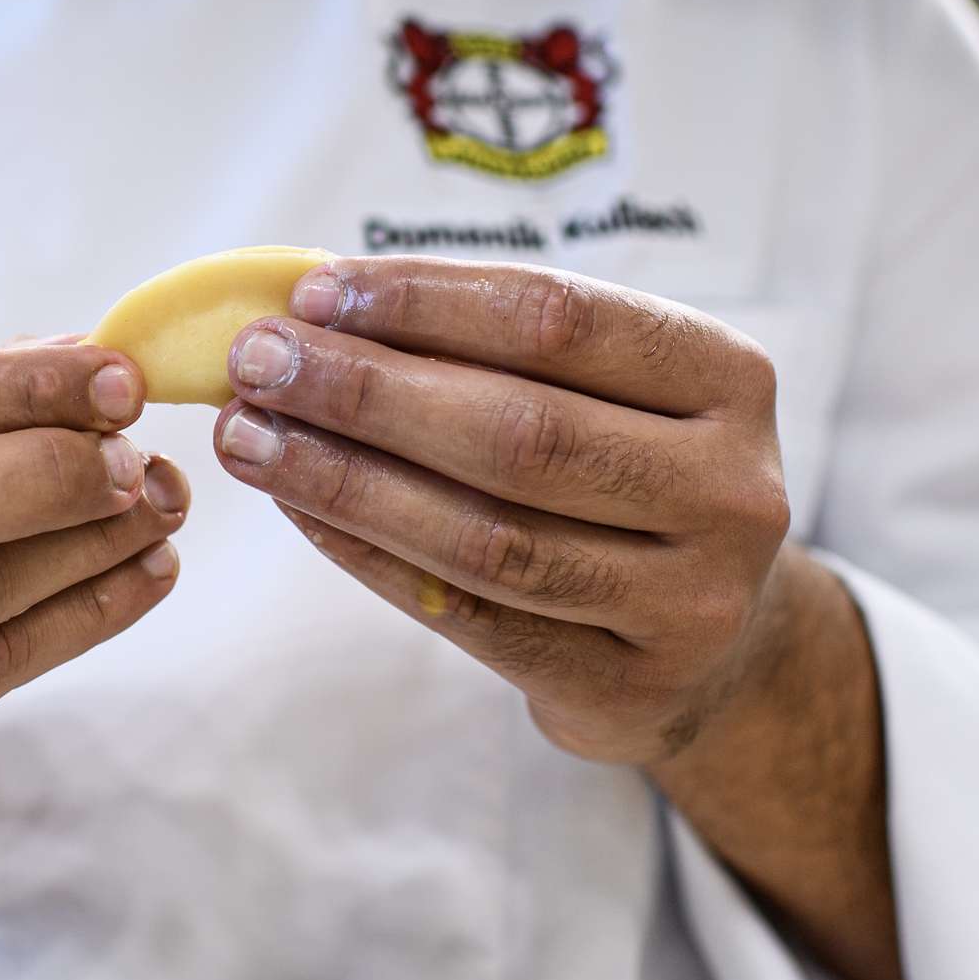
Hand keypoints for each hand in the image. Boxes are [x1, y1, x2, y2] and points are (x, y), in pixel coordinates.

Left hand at [212, 257, 792, 764]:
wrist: (715, 642)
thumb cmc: (625, 477)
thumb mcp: (601, 394)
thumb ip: (487, 350)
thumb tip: (313, 308)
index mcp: (728, 377)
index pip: (558, 320)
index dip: (426, 302)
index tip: (314, 291)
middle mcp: (729, 488)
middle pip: (518, 431)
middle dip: (365, 391)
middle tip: (255, 364)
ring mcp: (690, 599)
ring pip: (487, 535)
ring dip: (346, 480)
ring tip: (248, 438)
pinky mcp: (628, 687)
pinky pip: (471, 618)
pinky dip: (369, 558)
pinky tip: (297, 512)